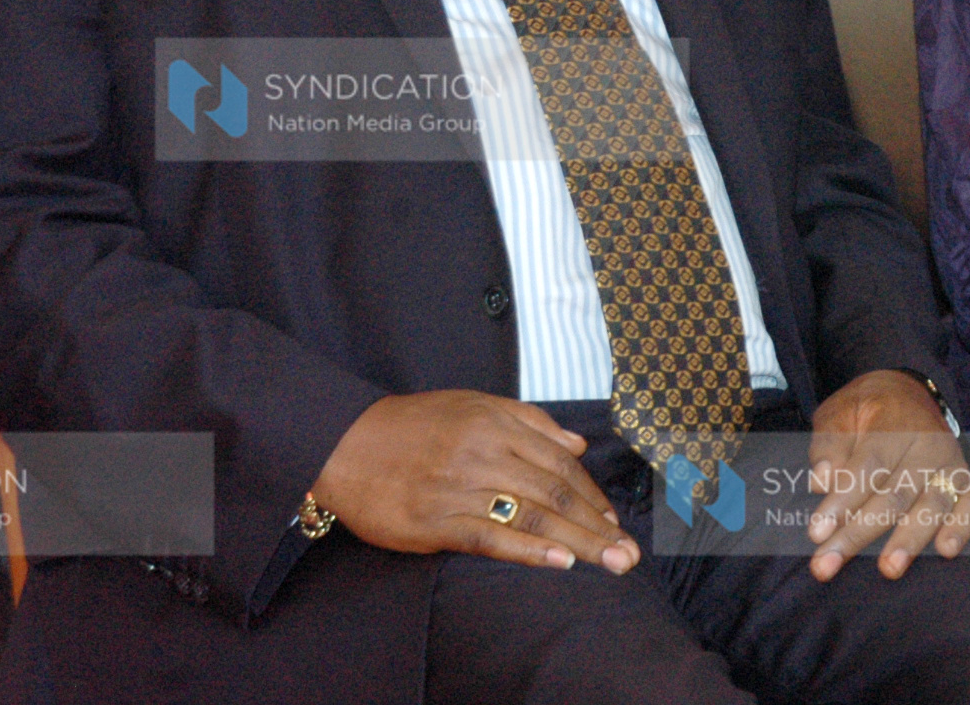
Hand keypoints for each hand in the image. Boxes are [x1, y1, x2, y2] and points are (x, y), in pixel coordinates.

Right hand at [310, 390, 638, 573]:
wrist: (343, 443)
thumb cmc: (412, 425)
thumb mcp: (472, 404)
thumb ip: (528, 422)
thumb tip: (576, 445)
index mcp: (495, 423)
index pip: (558, 462)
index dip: (590, 493)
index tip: (612, 519)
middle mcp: (482, 452)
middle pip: (553, 492)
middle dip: (595, 523)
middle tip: (627, 553)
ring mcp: (458, 488)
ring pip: (530, 516)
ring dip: (576, 542)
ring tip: (608, 562)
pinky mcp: (433, 521)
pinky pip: (489, 538)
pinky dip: (527, 552)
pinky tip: (558, 564)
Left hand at [803, 370, 969, 581]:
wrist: (907, 390)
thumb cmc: (866, 408)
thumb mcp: (839, 413)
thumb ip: (829, 445)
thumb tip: (822, 482)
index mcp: (892, 424)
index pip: (867, 467)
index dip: (842, 501)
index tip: (817, 533)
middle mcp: (926, 445)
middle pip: (894, 494)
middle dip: (859, 533)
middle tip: (827, 564)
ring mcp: (949, 463)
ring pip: (931, 504)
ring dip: (910, 539)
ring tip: (889, 568)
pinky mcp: (965, 479)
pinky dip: (962, 528)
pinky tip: (946, 551)